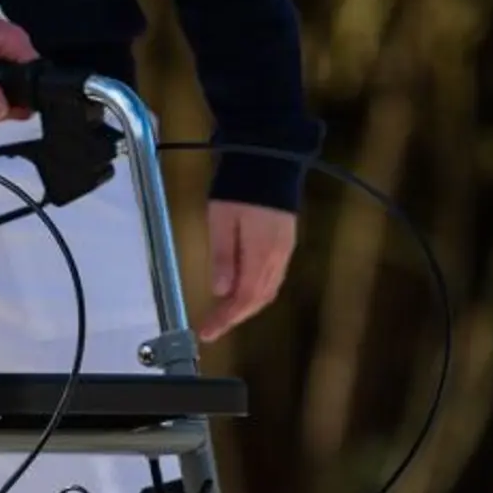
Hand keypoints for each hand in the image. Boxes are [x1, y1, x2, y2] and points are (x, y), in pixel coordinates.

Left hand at [199, 201, 297, 341]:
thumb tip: (220, 290)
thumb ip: (223, 257)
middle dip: (234, 316)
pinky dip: (256, 292)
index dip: (225, 319)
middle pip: (257, 299)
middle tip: (213, 326)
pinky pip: (272, 278)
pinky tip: (242, 290)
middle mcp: (277, 258)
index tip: (207, 332)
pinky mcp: (285, 243)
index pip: (243, 298)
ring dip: (246, 306)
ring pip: (267, 291)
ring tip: (224, 313)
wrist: (269, 159)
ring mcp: (284, 251)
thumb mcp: (221, 221)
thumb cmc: (240, 187)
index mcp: (260, 254)